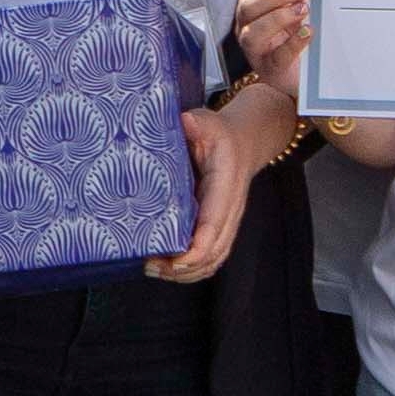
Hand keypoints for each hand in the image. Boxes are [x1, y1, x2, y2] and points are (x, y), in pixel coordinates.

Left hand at [150, 89, 286, 284]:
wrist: (243, 142)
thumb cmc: (220, 134)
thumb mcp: (208, 122)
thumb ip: (197, 123)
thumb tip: (185, 122)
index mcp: (225, 187)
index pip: (214, 225)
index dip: (197, 247)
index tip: (174, 258)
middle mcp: (229, 210)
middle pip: (213, 252)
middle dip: (183, 267)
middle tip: (151, 265)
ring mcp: (226, 223)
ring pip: (212, 261)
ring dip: (185, 273)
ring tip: (154, 270)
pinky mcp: (218, 229)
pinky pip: (210, 259)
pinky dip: (190, 271)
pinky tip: (166, 270)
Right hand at [233, 0, 314, 84]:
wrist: (302, 77)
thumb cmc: (297, 39)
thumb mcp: (298, 11)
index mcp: (255, 5)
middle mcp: (248, 25)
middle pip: (249, 4)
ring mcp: (255, 49)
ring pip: (254, 31)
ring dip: (279, 16)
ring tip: (304, 9)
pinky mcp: (270, 69)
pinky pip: (276, 57)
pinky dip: (292, 43)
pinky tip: (307, 33)